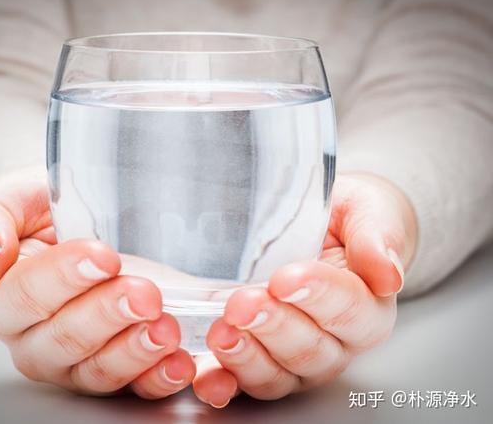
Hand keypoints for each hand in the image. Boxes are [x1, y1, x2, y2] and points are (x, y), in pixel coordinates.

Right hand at [0, 169, 195, 397]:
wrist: (85, 218)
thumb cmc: (47, 211)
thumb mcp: (13, 199)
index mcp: (2, 298)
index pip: (24, 297)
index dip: (63, 279)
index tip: (102, 257)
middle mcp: (34, 337)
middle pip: (64, 340)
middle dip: (107, 315)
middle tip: (143, 292)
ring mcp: (76, 360)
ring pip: (97, 371)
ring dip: (135, 351)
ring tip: (165, 328)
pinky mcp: (116, 369)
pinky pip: (134, 386)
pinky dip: (158, 377)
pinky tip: (178, 361)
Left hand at [192, 173, 417, 406]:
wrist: (318, 229)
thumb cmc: (342, 221)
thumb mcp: (365, 211)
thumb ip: (377, 236)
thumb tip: (389, 274)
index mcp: (366, 308)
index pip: (349, 310)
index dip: (317, 296)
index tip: (286, 279)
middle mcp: (334, 344)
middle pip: (309, 349)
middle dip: (273, 326)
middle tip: (243, 303)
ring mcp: (294, 360)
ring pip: (276, 375)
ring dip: (245, 357)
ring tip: (222, 332)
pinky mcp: (258, 363)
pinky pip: (241, 383)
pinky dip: (221, 383)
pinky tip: (204, 375)